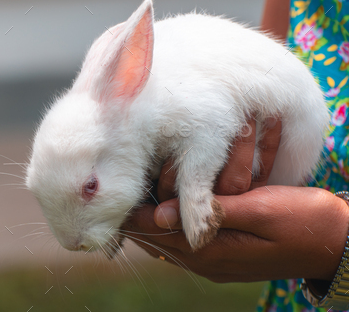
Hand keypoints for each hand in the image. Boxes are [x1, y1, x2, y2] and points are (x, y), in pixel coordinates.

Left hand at [126, 186, 348, 282]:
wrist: (336, 242)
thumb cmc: (303, 220)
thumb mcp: (260, 210)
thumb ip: (211, 211)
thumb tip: (159, 213)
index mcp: (211, 251)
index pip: (154, 233)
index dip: (131, 211)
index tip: (116, 186)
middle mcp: (205, 261)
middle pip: (154, 238)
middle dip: (139, 211)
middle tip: (125, 181)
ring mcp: (213, 261)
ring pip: (166, 240)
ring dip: (153, 215)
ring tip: (139, 187)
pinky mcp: (221, 254)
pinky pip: (184, 240)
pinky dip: (172, 221)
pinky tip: (166, 201)